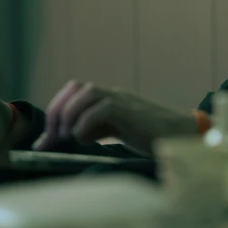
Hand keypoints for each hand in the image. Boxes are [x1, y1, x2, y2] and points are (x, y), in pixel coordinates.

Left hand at [33, 80, 197, 153]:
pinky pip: (101, 109)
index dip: (56, 110)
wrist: (180, 136)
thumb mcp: (114, 132)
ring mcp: (122, 100)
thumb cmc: (148, 136)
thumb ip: (90, 131)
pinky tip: (86, 140)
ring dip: (70, 115)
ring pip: (86, 93)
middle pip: (75, 87)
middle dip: (58, 111)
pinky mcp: (130, 111)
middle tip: (54, 137)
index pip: (73, 90)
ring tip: (68, 137)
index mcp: (107, 97)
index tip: (47, 138)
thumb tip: (60, 139)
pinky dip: (86, 124)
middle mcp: (112, 94)